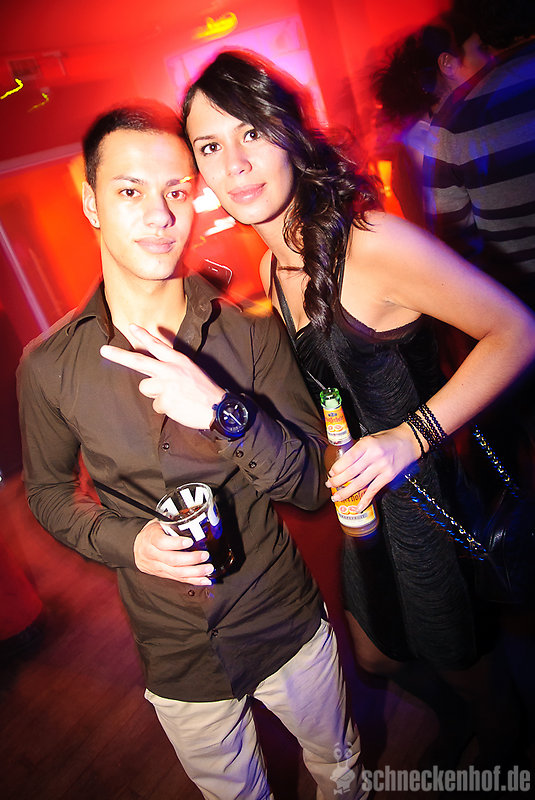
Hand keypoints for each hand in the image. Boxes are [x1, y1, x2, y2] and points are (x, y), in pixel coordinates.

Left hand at [100, 324, 224, 428]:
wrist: (218, 408)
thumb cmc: (204, 390)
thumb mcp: (191, 369)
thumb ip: (173, 361)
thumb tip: (159, 353)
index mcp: (178, 360)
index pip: (158, 346)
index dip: (144, 336)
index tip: (132, 327)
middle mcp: (170, 369)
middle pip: (139, 361)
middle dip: (119, 355)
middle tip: (104, 351)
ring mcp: (166, 384)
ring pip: (145, 387)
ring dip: (155, 394)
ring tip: (173, 397)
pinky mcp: (165, 400)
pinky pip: (156, 405)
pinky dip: (165, 408)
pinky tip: (178, 407)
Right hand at [134, 519, 214, 584]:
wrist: (135, 547)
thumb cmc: (151, 532)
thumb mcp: (158, 523)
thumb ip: (172, 522)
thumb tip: (194, 516)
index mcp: (150, 538)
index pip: (161, 542)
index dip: (176, 543)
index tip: (189, 541)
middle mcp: (152, 554)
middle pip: (171, 559)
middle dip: (190, 559)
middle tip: (205, 555)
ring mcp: (157, 566)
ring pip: (176, 572)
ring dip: (194, 572)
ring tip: (208, 568)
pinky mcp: (162, 574)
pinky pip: (178, 579)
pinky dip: (193, 580)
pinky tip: (204, 580)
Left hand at [325, 423, 420, 508]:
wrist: (410, 441)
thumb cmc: (388, 438)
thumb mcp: (370, 438)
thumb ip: (358, 450)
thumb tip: (342, 464)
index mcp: (366, 444)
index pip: (347, 459)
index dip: (337, 468)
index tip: (331, 473)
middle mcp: (374, 456)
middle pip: (351, 472)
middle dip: (337, 481)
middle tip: (329, 485)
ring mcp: (382, 467)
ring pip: (360, 483)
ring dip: (346, 492)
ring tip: (336, 497)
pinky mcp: (389, 476)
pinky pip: (374, 490)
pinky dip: (365, 500)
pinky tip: (357, 507)